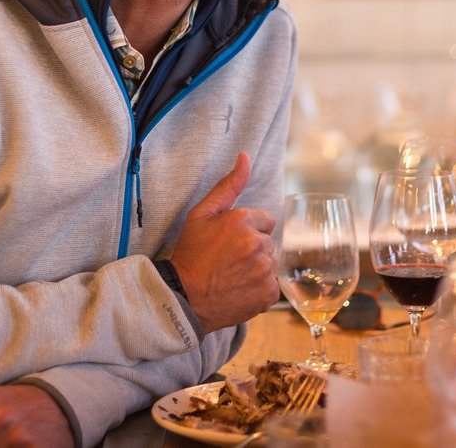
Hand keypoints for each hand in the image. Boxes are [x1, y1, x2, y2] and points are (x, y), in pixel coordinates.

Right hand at [170, 153, 278, 333]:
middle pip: (268, 242)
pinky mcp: (267, 293)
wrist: (184, 298)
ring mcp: (264, 270)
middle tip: (227, 260)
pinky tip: (238, 289)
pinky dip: (258, 289)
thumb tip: (245, 157)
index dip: (247, 230)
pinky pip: (271, 286)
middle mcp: (258, 243)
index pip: (265, 221)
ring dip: (256, 269)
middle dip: (252, 249)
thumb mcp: (202, 214)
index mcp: (244, 220)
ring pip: (270, 264)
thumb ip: (228, 185)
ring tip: (232, 275)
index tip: (229, 242)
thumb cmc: (190, 255)